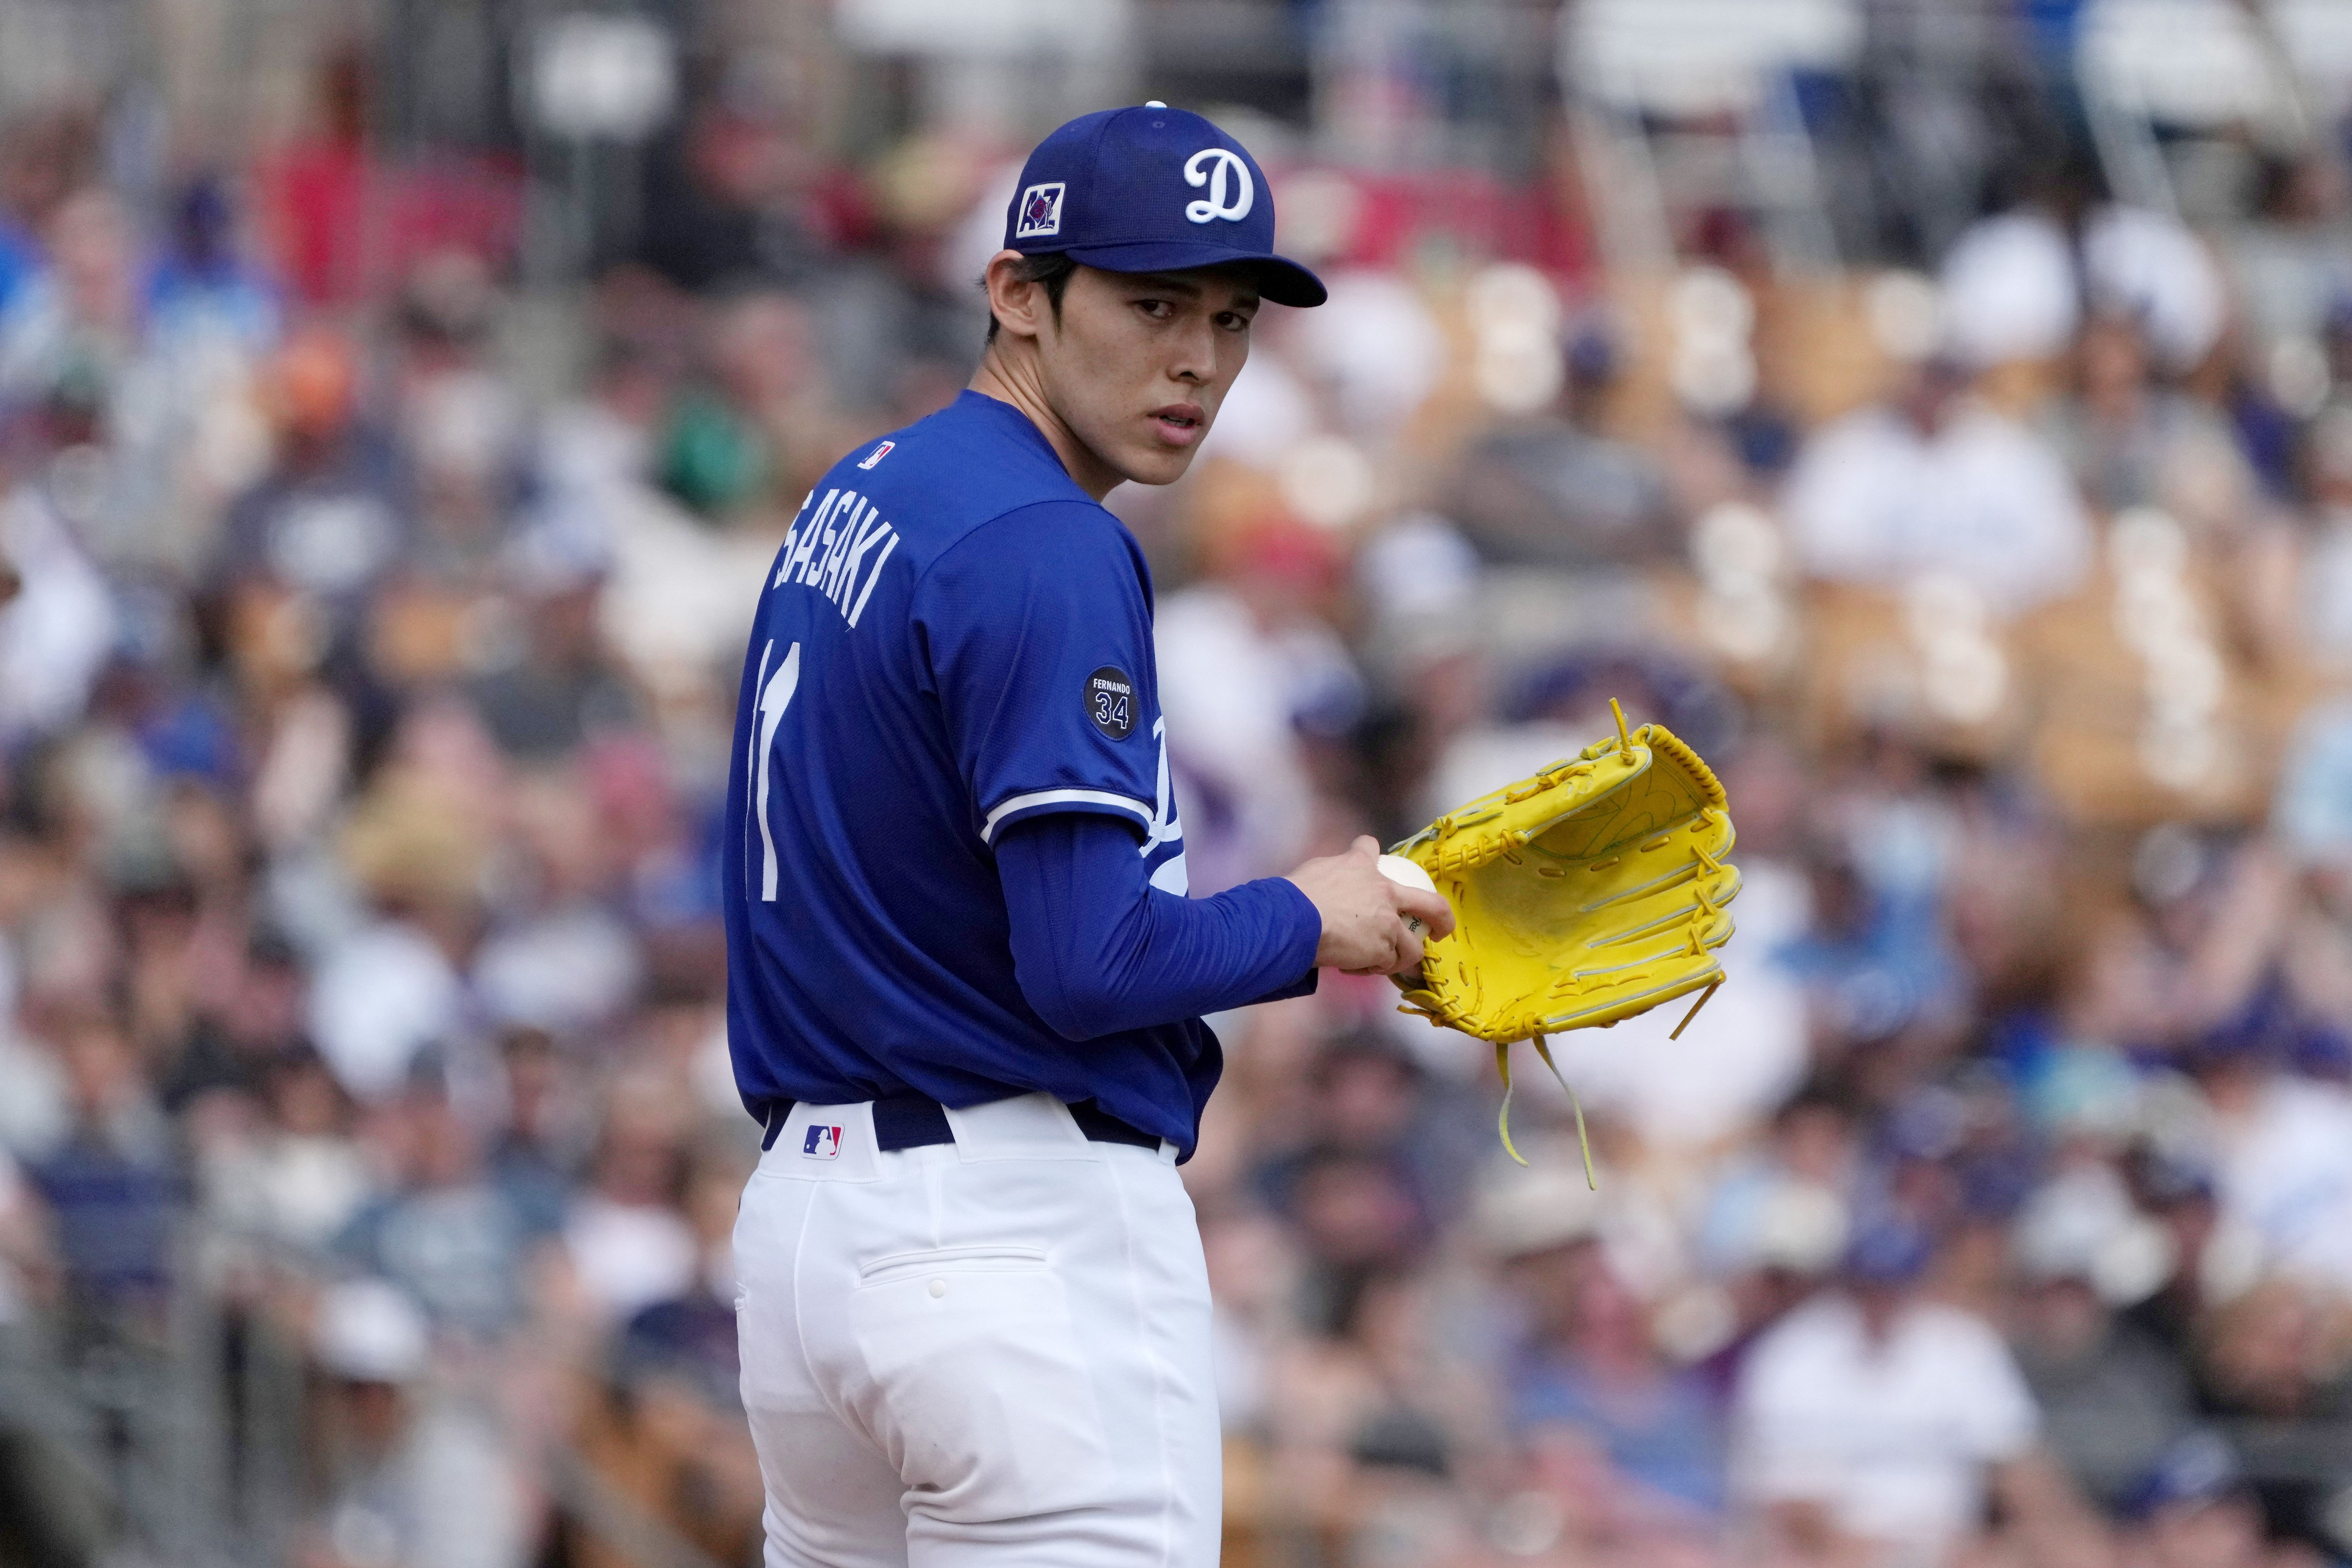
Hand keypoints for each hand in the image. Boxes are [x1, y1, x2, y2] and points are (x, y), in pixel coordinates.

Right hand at [1286, 836, 1455, 976]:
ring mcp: (1389, 923)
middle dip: (1442, 919)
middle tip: (1441, 930)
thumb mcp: (1314, 871)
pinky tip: (1351, 968)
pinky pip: (1385, 964)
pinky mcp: (1383, 950)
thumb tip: (1329, 882)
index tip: (1371, 862)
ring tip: (1381, 965)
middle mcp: (1385, 892)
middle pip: (1431, 904)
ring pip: (1411, 947)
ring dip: (1399, 958)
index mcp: (1361, 865)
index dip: (1370, 855)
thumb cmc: (1296, 896)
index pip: (1369, 848)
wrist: (1296, 921)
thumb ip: (1331, 873)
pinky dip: (1370, 969)